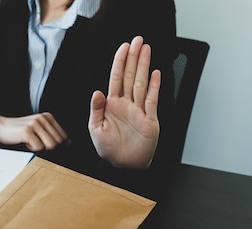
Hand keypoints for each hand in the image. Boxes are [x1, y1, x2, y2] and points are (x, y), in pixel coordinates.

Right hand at [0, 113, 69, 151]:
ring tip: (31, 142)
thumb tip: (69, 143)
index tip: (45, 145)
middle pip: (58, 143)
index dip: (57, 146)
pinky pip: (38, 148)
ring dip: (40, 149)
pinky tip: (24, 142)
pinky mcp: (27, 131)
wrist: (0, 127)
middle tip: (35, 144)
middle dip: (49, 148)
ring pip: (50, 146)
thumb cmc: (19, 132)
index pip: (64, 137)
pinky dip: (31, 149)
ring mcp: (35, 124)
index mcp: (48, 117)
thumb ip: (52, 134)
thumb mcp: (38, 130)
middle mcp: (43, 118)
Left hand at [88, 36, 160, 168]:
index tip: (123, 47)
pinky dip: (155, 86)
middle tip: (138, 40)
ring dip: (144, 66)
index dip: (119, 62)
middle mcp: (126, 104)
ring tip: (146, 49)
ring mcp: (139, 110)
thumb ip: (96, 110)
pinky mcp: (149, 119)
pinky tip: (156, 73)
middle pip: (131, 76)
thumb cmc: (108, 149)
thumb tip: (97, 92)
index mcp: (111, 105)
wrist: (123, 166)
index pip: (116, 78)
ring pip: (142, 83)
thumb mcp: (95, 129)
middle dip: (134, 57)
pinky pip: (152, 100)